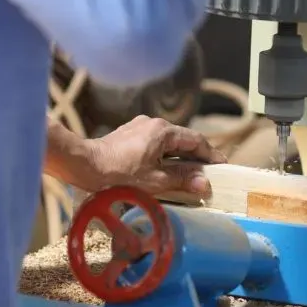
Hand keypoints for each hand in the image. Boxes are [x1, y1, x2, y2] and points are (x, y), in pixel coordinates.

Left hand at [86, 115, 226, 196]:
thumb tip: (205, 183)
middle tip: (208, 172)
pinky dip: (164, 154)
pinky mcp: (128, 134)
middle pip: (182, 139)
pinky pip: (154, 142)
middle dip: (196, 156)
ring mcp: (139, 127)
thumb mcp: (155, 180)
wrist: (84, 165)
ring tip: (188, 173)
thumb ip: (182, 179)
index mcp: (163, 131)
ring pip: (168, 141)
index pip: (196, 140)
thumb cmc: (119, 174)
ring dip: (179, 156)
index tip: (222, 166)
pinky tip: (163, 168)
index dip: (210, 154)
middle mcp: (153, 123)